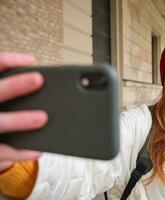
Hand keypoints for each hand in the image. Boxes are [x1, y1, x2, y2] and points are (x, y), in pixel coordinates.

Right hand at [0, 52, 47, 171]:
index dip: (10, 61)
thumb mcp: (4, 96)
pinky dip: (20, 152)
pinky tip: (37, 150)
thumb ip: (14, 86)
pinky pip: (2, 151)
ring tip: (42, 118)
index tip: (32, 61)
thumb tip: (40, 74)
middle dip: (15, 85)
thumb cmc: (1, 109)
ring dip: (19, 120)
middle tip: (38, 79)